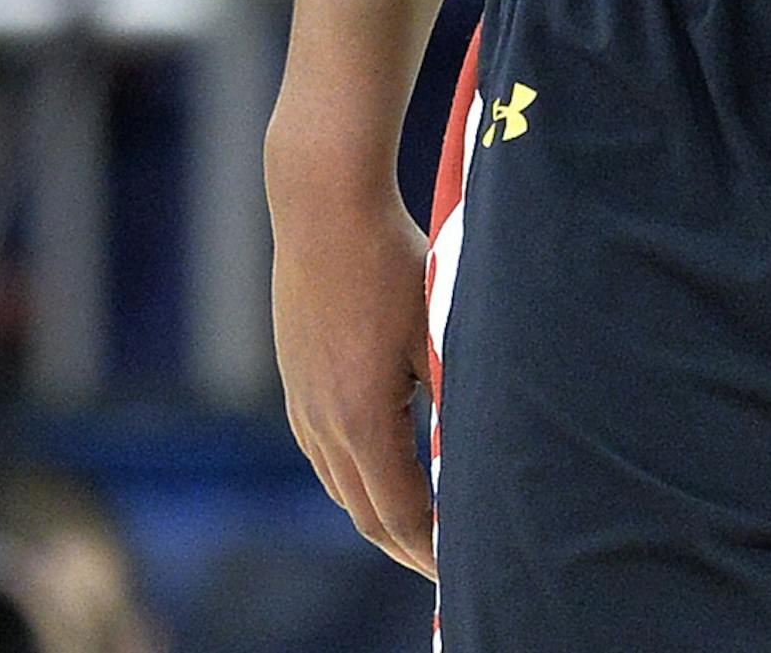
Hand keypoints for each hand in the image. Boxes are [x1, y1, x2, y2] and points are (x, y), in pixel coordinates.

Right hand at [267, 143, 436, 577]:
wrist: (324, 205)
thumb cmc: (391, 260)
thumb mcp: (435, 327)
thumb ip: (449, 393)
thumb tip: (473, 446)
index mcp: (361, 420)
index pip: (399, 513)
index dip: (432, 548)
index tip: (462, 565)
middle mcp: (322, 424)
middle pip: (365, 513)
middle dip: (407, 544)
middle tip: (448, 565)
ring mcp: (302, 403)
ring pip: (342, 485)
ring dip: (379, 513)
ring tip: (419, 527)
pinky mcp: (296, 379)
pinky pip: (324, 453)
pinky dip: (356, 477)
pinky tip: (381, 469)